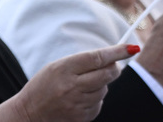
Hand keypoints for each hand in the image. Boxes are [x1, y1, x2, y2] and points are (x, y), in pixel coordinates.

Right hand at [1, 44, 138, 121]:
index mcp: (63, 69)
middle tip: (111, 66)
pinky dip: (94, 99)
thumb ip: (81, 63)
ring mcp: (77, 103)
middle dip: (113, 69)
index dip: (116, 53)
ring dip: (100, 85)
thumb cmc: (43, 86)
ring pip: (104, 90)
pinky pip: (99, 104)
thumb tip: (110, 61)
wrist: (30, 113)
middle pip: (106, 75)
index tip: (131, 48)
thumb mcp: (56, 67)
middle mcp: (71, 86)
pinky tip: (80, 99)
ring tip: (82, 86)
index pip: (96, 58)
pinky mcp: (82, 117)